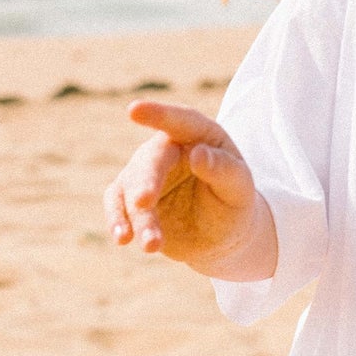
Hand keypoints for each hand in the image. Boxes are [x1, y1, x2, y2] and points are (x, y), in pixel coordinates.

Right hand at [102, 100, 277, 278]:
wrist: (220, 235)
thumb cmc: (234, 203)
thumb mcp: (240, 188)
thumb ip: (223, 169)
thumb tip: (197, 154)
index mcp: (199, 135)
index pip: (179, 121)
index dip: (158, 115)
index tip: (133, 110)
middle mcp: (168, 148)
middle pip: (151, 160)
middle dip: (146, 181)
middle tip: (145, 201)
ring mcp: (146, 172)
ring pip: (131, 187)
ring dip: (139, 216)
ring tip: (153, 245)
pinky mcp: (131, 197)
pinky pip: (116, 203)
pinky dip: (116, 219)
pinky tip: (122, 237)